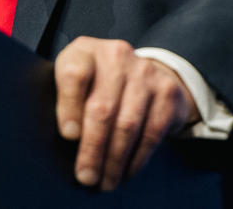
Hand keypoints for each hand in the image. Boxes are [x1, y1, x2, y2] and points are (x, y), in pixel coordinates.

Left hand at [54, 37, 198, 189]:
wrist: (143, 73)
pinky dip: (138, 157)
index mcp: (86, 52)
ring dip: (115, 159)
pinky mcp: (167, 90)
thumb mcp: (76, 84)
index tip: (68, 136)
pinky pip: (152, 131)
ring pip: (128, 124)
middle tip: (86, 176)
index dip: (69, 106)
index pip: (75, 74)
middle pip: (102, 107)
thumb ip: (66, 104)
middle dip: (93, 149)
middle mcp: (116, 55)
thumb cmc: (98, 85)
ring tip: (105, 181)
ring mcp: (145, 71)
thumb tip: (67, 143)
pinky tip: (126, 171)